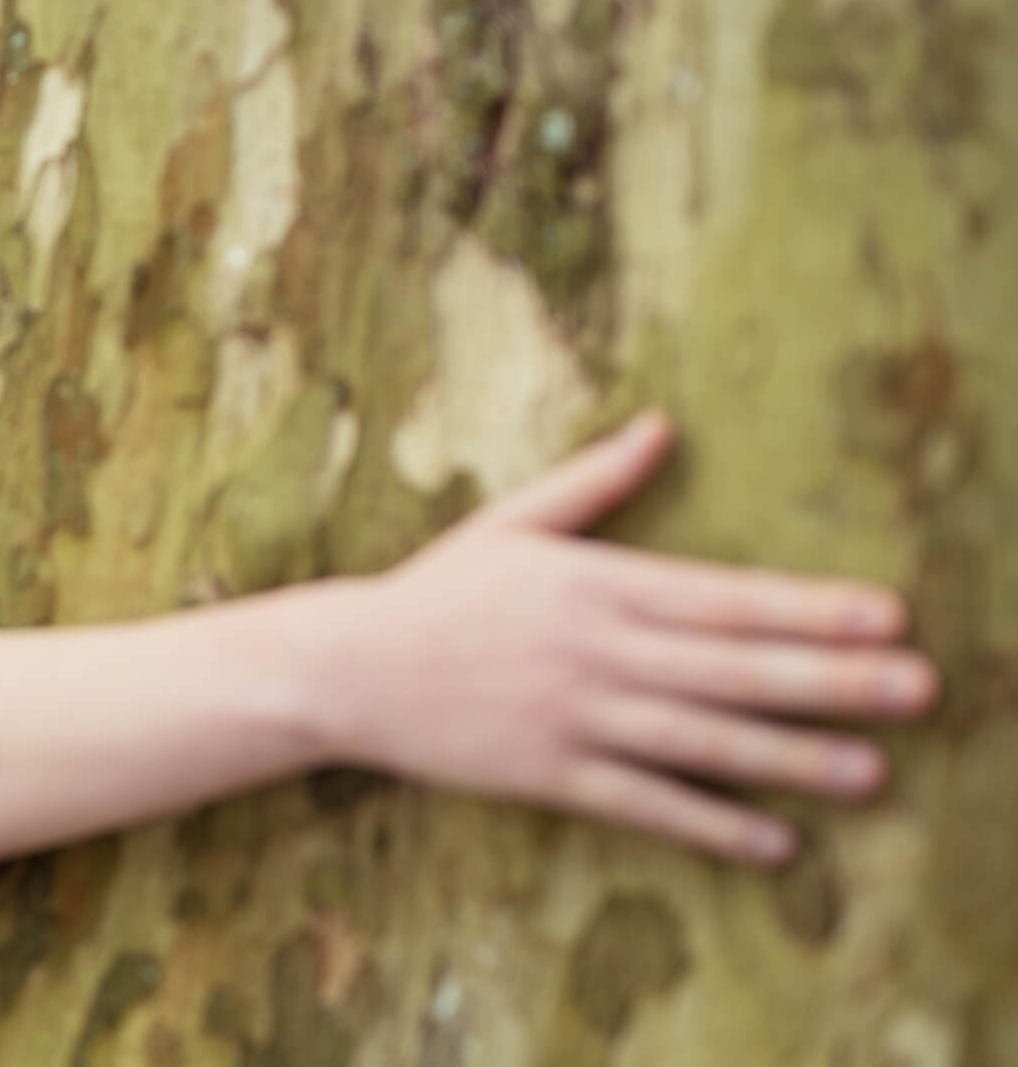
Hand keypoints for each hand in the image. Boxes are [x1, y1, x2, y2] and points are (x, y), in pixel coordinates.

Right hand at [308, 411, 938, 864]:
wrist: (349, 668)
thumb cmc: (435, 590)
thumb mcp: (512, 522)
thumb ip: (595, 482)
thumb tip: (663, 425)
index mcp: (595, 583)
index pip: (723, 596)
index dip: (809, 606)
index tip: (887, 614)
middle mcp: (596, 650)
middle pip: (732, 667)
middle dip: (831, 679)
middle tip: (919, 688)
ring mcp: (573, 716)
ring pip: (701, 740)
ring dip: (791, 757)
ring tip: (871, 771)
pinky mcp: (549, 774)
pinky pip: (645, 802)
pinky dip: (710, 823)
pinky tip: (773, 842)